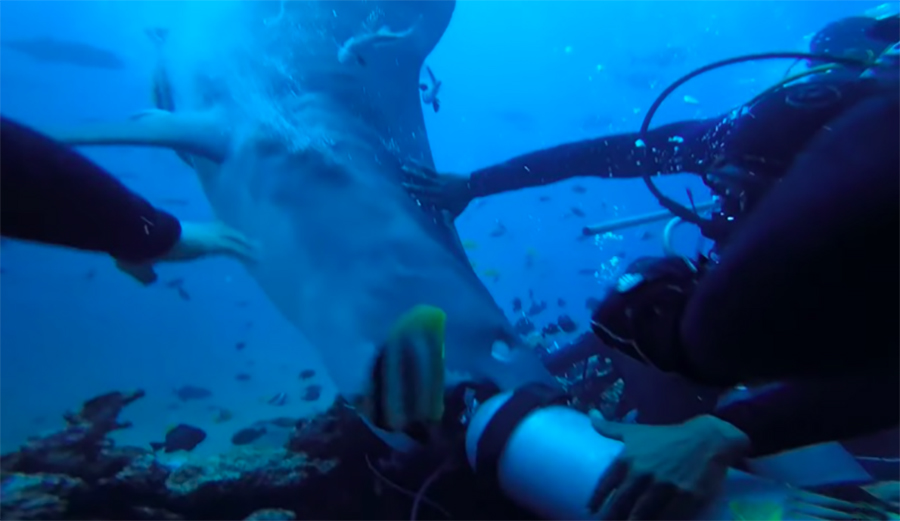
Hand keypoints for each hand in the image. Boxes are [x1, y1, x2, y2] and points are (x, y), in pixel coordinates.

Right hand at [116, 221, 258, 284]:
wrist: (142, 238)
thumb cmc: (139, 248)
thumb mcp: (140, 263)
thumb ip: (146, 272)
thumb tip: (149, 279)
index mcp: (183, 235)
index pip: (206, 234)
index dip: (217, 238)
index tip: (225, 242)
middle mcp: (198, 232)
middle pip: (225, 232)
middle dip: (238, 238)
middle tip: (253, 244)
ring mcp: (206, 235)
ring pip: (233, 239)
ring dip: (248, 245)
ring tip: (261, 252)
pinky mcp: (211, 243)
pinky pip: (235, 248)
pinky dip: (247, 252)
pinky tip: (258, 258)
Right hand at [401, 160, 473, 217]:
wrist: (471, 187)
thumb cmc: (463, 201)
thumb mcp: (456, 212)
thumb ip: (449, 219)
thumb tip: (445, 228)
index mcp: (440, 201)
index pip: (427, 200)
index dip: (419, 198)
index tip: (410, 197)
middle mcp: (437, 191)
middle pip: (423, 189)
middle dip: (413, 187)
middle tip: (402, 185)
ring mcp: (438, 181)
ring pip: (424, 178)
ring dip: (413, 173)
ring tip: (403, 169)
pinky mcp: (440, 175)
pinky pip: (428, 170)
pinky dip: (420, 165)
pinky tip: (413, 161)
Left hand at [587, 411, 749, 519]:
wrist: (706, 439)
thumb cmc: (666, 437)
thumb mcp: (636, 432)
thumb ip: (610, 428)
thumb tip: (591, 415)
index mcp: (629, 459)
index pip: (606, 483)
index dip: (596, 499)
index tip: (588, 510)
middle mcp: (643, 473)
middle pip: (621, 503)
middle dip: (610, 517)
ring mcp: (665, 486)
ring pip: (642, 514)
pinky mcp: (686, 497)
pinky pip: (669, 517)